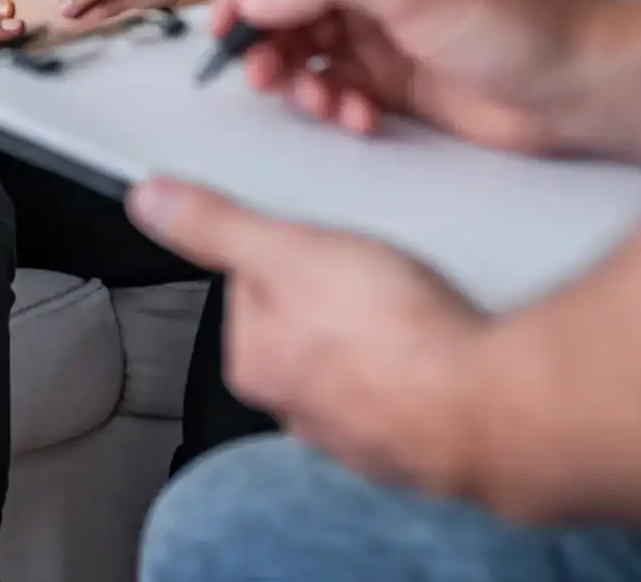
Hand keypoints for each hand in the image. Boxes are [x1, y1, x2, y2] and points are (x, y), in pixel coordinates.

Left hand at [127, 177, 487, 497]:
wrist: (490, 409)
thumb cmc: (392, 336)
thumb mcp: (289, 253)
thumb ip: (217, 227)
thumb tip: (149, 202)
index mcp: (254, 363)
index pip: (252, 283)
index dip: (290, 244)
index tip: (322, 234)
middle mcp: (296, 407)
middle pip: (305, 317)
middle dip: (336, 287)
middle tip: (376, 267)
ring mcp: (358, 429)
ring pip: (357, 352)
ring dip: (381, 325)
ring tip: (413, 301)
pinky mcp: (414, 438)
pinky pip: (408, 382)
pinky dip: (420, 360)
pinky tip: (440, 340)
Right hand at [209, 0, 603, 153]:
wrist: (580, 90)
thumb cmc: (516, 22)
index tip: (224, 22)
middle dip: (269, 38)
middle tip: (260, 74)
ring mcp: (384, 25)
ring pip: (307, 48)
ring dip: (300, 79)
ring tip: (316, 104)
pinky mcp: (394, 76)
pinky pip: (337, 87)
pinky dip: (335, 105)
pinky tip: (358, 118)